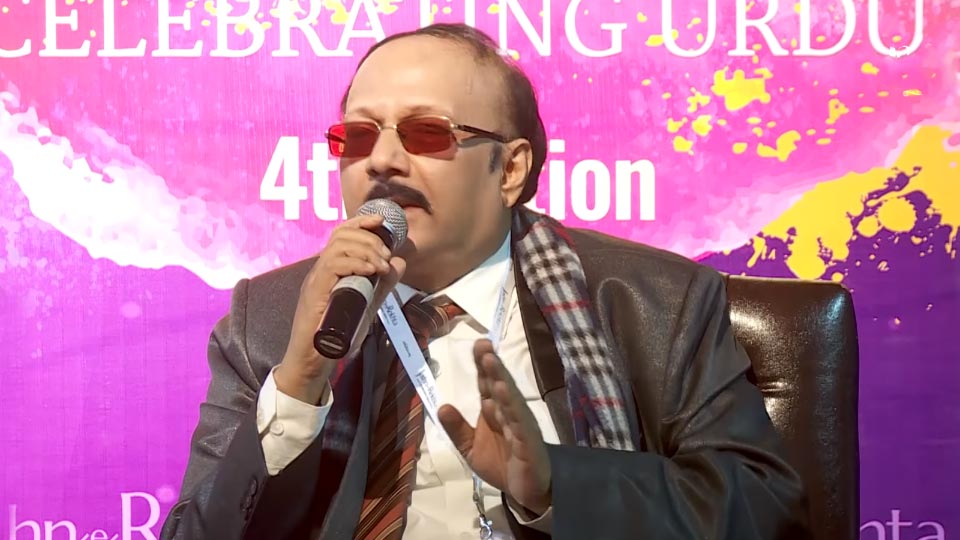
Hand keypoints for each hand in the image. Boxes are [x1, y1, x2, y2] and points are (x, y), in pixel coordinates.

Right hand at [275, 213, 405, 404]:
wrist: (313, 361)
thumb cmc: (337, 335)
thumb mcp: (367, 304)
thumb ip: (382, 285)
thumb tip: (400, 262)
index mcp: (331, 269)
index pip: (341, 234)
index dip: (360, 222)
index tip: (381, 221)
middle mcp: (321, 270)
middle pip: (340, 236)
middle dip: (369, 239)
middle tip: (386, 256)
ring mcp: (316, 281)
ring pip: (337, 247)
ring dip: (365, 250)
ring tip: (381, 265)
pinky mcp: (315, 293)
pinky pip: (332, 266)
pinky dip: (355, 264)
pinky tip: (370, 271)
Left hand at [439, 339, 551, 514]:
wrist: (526, 492)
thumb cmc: (501, 464)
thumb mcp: (470, 448)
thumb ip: (457, 428)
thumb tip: (442, 406)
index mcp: (493, 411)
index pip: (486, 383)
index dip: (481, 365)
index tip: (477, 345)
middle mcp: (507, 412)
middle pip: (498, 384)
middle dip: (491, 364)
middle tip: (483, 344)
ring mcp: (519, 424)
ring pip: (509, 397)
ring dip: (500, 378)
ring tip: (491, 361)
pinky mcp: (528, 440)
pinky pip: (519, 421)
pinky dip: (511, 406)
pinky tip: (503, 393)